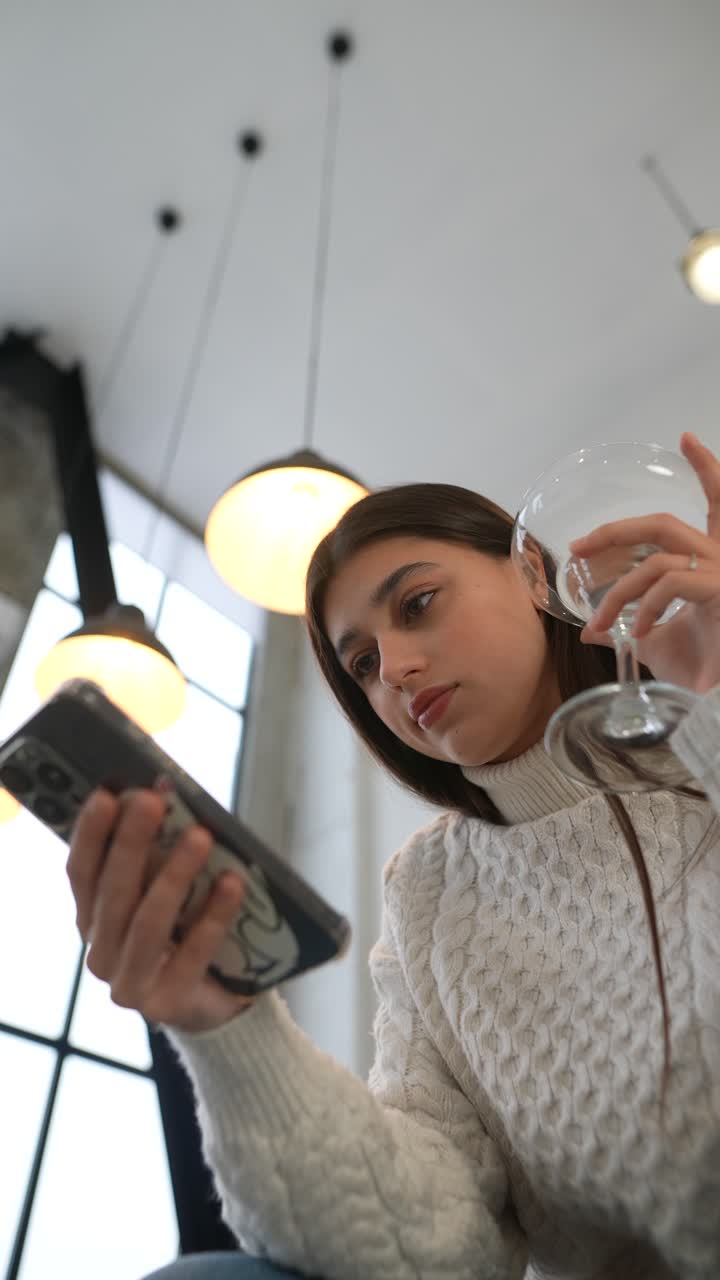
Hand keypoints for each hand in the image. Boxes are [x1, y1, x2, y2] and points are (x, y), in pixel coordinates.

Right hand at [67, 787, 256, 1032]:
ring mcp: (130, 984)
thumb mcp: (169, 889)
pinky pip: (192, 954)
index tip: (106, 795)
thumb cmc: (187, 931)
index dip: (91, 834)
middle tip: (151, 801)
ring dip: (174, 874)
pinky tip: (232, 883)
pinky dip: (214, 915)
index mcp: (92, 919)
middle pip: (113, 893)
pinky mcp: (167, 1004)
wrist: (215, 1002)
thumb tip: (168, 792)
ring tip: (200, 835)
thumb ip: (161, 851)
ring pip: (148, 923)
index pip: (82, 873)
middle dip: (131, 843)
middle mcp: (101, 953)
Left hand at [568, 432, 719, 693]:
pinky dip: (644, 605)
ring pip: (659, 556)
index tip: (685, 437)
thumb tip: (589, 631)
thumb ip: (627, 628)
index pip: (718, 505)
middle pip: (666, 523)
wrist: (719, 704)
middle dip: (616, 531)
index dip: (707, 469)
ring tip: (601, 621)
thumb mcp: (655, 645)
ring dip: (619, 590)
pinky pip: (671, 581)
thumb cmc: (701, 670)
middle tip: (579, 547)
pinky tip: (637, 632)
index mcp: (716, 562)